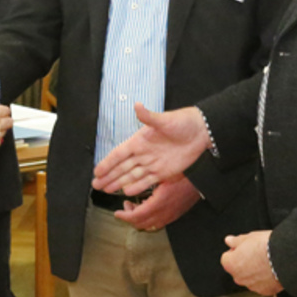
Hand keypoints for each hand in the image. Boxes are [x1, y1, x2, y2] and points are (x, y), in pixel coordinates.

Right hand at [92, 104, 210, 195]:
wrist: (200, 132)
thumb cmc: (182, 122)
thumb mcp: (164, 119)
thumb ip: (149, 116)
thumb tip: (137, 105)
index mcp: (139, 141)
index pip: (119, 154)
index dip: (107, 163)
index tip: (97, 172)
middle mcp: (143, 153)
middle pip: (121, 167)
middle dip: (108, 177)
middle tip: (95, 185)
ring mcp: (152, 163)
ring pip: (131, 176)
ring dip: (119, 183)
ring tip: (106, 190)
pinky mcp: (163, 172)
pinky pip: (147, 181)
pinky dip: (137, 187)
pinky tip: (127, 192)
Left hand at [114, 175, 200, 230]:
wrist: (199, 181)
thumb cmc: (181, 175)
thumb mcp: (160, 176)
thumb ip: (144, 183)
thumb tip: (127, 185)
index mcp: (158, 204)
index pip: (136, 216)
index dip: (124, 216)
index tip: (117, 213)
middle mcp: (163, 214)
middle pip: (140, 224)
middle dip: (130, 218)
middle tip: (126, 207)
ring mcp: (169, 216)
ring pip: (148, 225)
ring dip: (139, 219)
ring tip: (136, 206)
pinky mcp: (173, 216)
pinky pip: (157, 223)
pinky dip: (148, 219)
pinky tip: (148, 207)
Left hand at [220, 230, 282, 295]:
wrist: (286, 257)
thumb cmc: (266, 246)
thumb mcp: (248, 237)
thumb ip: (236, 241)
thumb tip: (228, 240)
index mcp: (231, 264)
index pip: (227, 258)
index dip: (236, 251)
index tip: (245, 247)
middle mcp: (239, 278)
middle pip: (238, 270)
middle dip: (244, 263)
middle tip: (256, 253)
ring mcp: (252, 286)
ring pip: (250, 278)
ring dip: (255, 272)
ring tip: (267, 261)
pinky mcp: (265, 291)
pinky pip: (262, 285)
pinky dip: (266, 279)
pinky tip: (273, 270)